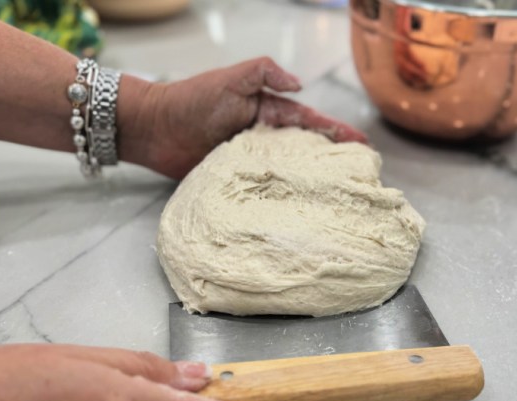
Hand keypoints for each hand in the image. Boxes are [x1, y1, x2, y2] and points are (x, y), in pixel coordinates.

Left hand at [120, 57, 368, 178]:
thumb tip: (301, 86)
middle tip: (359, 177)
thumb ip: (264, 72)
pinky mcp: (232, 181)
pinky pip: (260, 191)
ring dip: (309, 184)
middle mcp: (262, 137)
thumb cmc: (191, 100)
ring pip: (286, 172)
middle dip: (331, 161)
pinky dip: (278, 200)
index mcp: (267, 111)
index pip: (309, 121)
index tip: (363, 145)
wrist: (153, 127)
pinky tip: (295, 212)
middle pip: (304, 150)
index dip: (336, 132)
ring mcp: (248, 161)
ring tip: (336, 200)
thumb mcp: (231, 78)